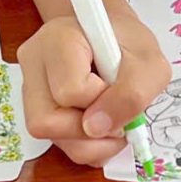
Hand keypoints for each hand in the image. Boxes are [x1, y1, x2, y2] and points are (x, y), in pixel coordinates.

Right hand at [18, 0, 169, 169]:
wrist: (113, 37)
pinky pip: (57, 142)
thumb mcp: (150, 65)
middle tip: (115, 116)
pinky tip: (98, 123)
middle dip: (89, 131)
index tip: (117, 88)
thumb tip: (97, 129)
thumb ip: (131, 96)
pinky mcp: (36, 108)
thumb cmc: (130, 44)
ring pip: (50, 137)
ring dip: (90, 142)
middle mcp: (34, 63)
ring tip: (111, 120)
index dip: (101, 101)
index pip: (70, 91)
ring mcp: (30, 88)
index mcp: (59, 39)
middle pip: (45, 121)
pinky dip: (85, 144)